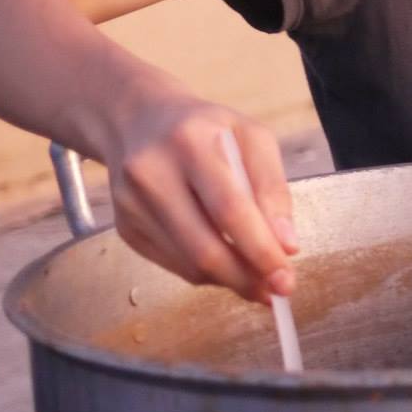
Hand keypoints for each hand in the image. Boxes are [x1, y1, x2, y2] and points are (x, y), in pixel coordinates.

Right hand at [97, 92, 297, 301]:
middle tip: (278, 290)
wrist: (139, 121)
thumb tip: (286, 244)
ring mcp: (131, 204)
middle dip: (247, 277)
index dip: (260, 250)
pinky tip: (228, 266)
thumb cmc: (208, 129)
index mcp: (190, 142)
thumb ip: (272, 188)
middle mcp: (151, 173)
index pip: (229, 209)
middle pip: (203, 247)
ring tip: (260, 281)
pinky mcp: (124, 227)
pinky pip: (173, 265)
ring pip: (188, 263)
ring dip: (230, 281)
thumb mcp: (252, 138)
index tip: (287, 277)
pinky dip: (206, 273)